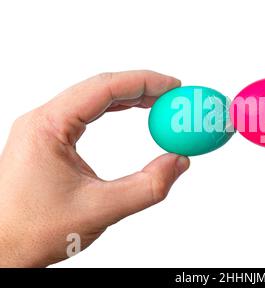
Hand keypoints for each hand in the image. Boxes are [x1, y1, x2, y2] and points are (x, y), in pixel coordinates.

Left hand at [0, 70, 189, 266]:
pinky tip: (131, 111)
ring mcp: (44, 129)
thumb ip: (147, 186)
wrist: (1, 249)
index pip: (104, 88)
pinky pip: (86, 113)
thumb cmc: (34, 231)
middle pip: (100, 87)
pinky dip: (113, 109)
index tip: (173, 86)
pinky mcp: (49, 140)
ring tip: (159, 102)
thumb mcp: (100, 209)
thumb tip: (179, 162)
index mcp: (48, 126)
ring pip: (93, 98)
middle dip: (140, 87)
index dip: (144, 82)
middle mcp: (43, 120)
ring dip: (128, 97)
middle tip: (173, 95)